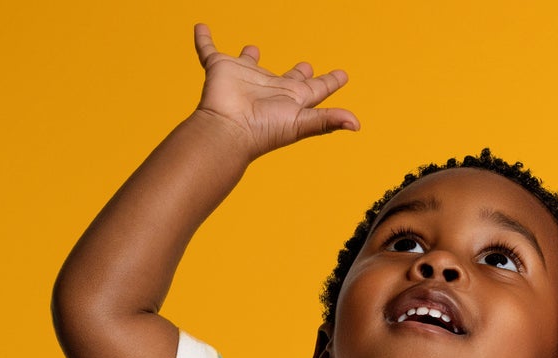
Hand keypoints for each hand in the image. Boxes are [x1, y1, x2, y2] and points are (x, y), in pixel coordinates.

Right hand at [192, 23, 357, 157]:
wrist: (229, 130)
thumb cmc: (264, 130)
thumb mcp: (301, 123)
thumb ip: (327, 121)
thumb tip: (356, 124)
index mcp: (292, 100)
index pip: (317, 88)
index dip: (330, 82)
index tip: (343, 75)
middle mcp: (270, 88)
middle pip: (288, 78)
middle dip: (298, 72)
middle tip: (306, 64)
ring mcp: (244, 78)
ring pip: (249, 63)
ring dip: (250, 56)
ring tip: (253, 47)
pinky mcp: (219, 68)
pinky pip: (208, 49)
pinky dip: (203, 39)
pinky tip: (200, 28)